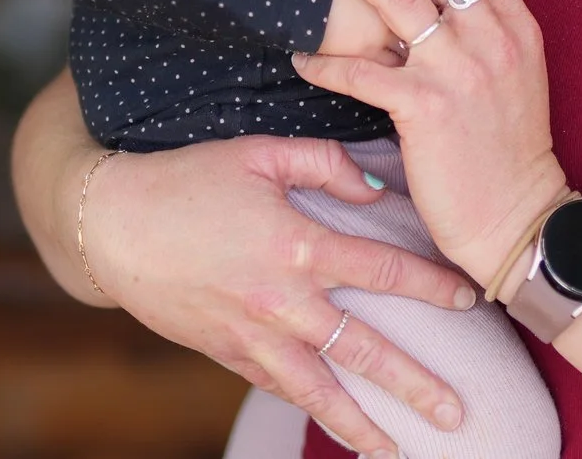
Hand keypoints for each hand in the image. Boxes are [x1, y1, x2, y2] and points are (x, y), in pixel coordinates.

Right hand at [10, 74, 474, 454]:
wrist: (111, 225)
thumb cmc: (187, 179)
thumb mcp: (259, 151)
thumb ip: (325, 162)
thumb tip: (376, 188)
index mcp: (298, 246)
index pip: (384, 272)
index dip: (433, 285)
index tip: (471, 299)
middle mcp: (282, 302)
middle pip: (364, 352)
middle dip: (416, 384)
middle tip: (459, 413)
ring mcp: (253, 336)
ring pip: (320, 391)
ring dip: (363, 425)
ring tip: (398, 453)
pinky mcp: (227, 353)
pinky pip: (280, 388)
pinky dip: (312, 410)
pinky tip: (338, 425)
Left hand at [296, 0, 571, 294]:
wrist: (519, 218)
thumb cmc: (510, 155)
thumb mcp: (517, 79)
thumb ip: (487, 36)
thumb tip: (433, 8)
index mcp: (516, 27)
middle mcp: (491, 38)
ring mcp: (458, 70)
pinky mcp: (424, 107)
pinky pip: (361, 70)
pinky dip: (325, 61)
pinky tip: (303, 59)